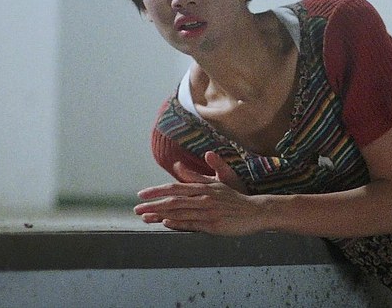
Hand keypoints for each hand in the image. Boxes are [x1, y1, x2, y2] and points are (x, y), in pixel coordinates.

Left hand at [134, 152, 262, 234]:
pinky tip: (166, 223)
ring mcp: (208, 212)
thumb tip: (177, 165)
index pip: (175, 188)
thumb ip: (195, 176)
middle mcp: (204, 198)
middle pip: (173, 200)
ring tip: (145, 217)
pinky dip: (178, 223)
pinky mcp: (213, 225)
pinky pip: (192, 224)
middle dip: (153, 204)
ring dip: (160, 215)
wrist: (255, 211)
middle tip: (137, 209)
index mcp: (203, 187)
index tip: (141, 195)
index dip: (156, 191)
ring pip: (180, 212)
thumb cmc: (234, 198)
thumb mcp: (215, 182)